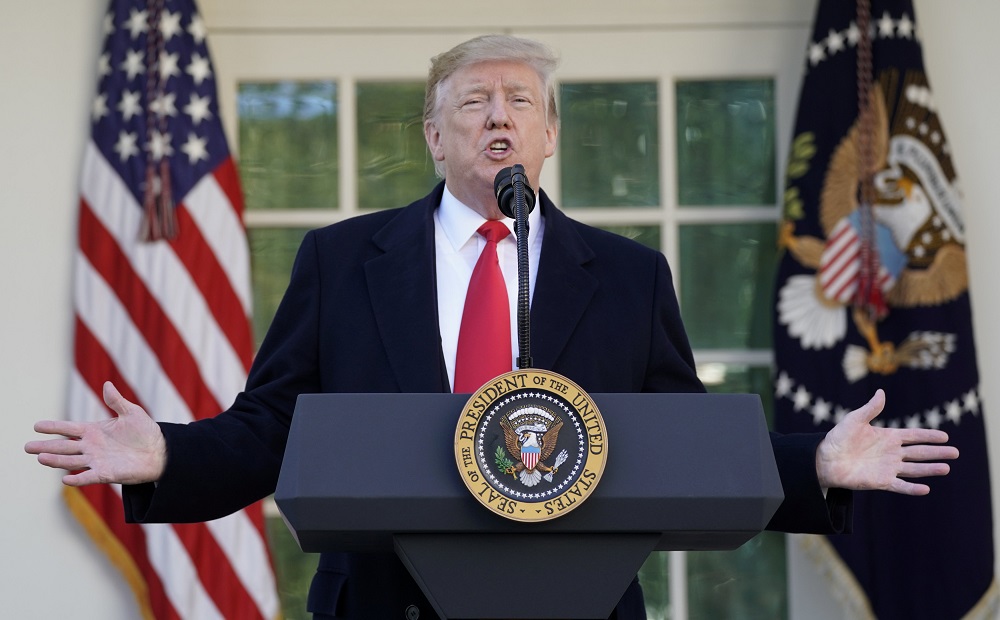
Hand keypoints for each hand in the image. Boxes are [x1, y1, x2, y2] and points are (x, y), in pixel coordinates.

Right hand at [25, 382, 166, 485]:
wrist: (160, 451)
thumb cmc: (146, 432)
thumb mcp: (132, 412)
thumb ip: (116, 401)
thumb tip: (106, 384)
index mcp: (94, 431)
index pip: (69, 428)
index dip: (53, 427)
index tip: (36, 426)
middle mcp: (91, 446)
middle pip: (64, 446)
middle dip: (45, 446)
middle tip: (26, 447)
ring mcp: (96, 460)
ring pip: (71, 461)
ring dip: (56, 460)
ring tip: (40, 458)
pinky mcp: (106, 474)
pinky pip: (88, 477)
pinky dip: (77, 479)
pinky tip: (65, 479)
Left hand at [815, 389, 957, 494]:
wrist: (824, 459)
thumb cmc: (838, 438)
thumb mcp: (854, 419)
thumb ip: (870, 408)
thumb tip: (881, 392)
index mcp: (887, 437)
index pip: (913, 435)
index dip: (929, 436)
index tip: (945, 436)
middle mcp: (891, 453)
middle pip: (919, 452)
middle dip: (937, 452)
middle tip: (956, 453)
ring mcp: (888, 467)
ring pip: (914, 469)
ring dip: (930, 469)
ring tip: (946, 468)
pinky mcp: (881, 481)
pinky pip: (900, 485)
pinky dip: (912, 488)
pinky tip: (926, 489)